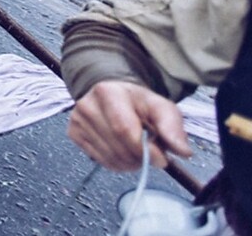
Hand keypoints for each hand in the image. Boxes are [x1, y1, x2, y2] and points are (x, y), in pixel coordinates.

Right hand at [68, 80, 190, 170]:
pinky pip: (100, 161)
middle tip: (152, 154)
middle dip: (141, 158)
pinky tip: (124, 152)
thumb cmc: (137, 102)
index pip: (123, 129)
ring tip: (138, 151)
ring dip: (131, 163)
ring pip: (110, 157)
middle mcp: (86, 105)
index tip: (162, 159)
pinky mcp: (73, 133)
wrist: (111, 94)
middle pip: (118, 146)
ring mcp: (77, 120)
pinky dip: (118, 164)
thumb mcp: (160, 106)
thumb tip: (183, 151)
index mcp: (108, 92)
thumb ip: (172, 127)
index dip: (144, 149)